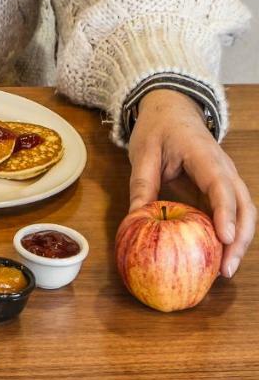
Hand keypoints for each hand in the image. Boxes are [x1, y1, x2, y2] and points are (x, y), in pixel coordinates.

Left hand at [128, 89, 253, 277]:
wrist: (172, 109)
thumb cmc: (157, 129)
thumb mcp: (142, 152)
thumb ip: (141, 183)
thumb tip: (135, 218)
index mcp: (205, 156)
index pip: (221, 187)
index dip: (224, 213)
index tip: (224, 238)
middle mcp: (225, 169)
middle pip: (244, 206)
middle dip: (239, 238)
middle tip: (225, 268)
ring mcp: (228, 179)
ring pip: (245, 213)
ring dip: (239, 241)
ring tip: (224, 270)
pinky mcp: (223, 189)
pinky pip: (234, 214)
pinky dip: (231, 235)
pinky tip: (218, 257)